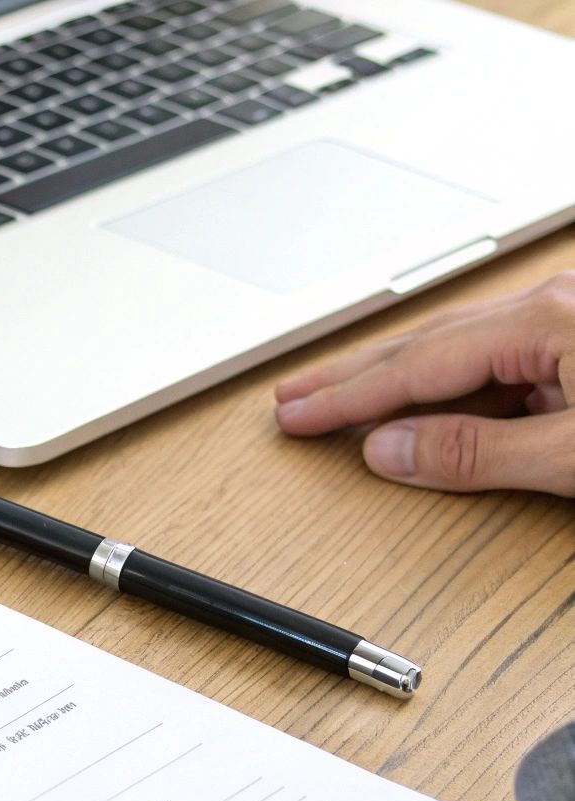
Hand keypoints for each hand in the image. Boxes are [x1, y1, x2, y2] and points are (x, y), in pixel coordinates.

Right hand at [274, 273, 574, 495]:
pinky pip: (499, 357)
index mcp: (548, 319)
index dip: (348, 397)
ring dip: (399, 379)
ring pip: (460, 349)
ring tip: (345, 398)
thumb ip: (479, 453)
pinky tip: (430, 405)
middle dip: (354, 375)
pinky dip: (452, 385)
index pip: (417, 366)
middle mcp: (556, 304)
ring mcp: (572, 315)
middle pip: (426, 344)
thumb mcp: (573, 452)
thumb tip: (393, 450)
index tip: (299, 416)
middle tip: (296, 396)